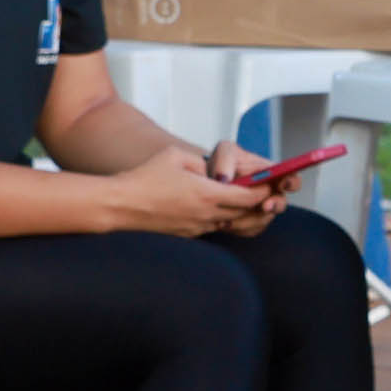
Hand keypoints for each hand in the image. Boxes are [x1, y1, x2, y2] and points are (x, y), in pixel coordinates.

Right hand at [100, 143, 272, 236]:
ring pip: (229, 222)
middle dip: (256, 203)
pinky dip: (220, 219)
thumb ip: (202, 162)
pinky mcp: (187, 235)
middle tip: (264, 193)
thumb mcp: (176, 155)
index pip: (248, 196)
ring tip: (243, 200)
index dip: (262, 190)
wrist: (120, 205)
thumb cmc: (145, 177)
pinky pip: (212, 227)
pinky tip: (218, 209)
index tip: (269, 183)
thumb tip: (216, 172)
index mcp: (207, 193)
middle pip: (243, 212)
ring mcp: (197, 227)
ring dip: (238, 212)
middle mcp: (206, 214)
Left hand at [202, 140, 287, 236]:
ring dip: (247, 220)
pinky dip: (237, 228)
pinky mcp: (251, 224)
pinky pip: (250, 230)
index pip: (292, 179)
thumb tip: (224, 179)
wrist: (210, 181)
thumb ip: (226, 160)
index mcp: (271, 174)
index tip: (283, 184)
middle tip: (264, 206)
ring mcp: (262, 210)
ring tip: (226, 217)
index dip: (292, 182)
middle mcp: (270, 194)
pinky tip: (222, 222)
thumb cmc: (222, 163)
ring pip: (263, 220)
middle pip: (281, 204)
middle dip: (274, 205)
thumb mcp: (224, 152)